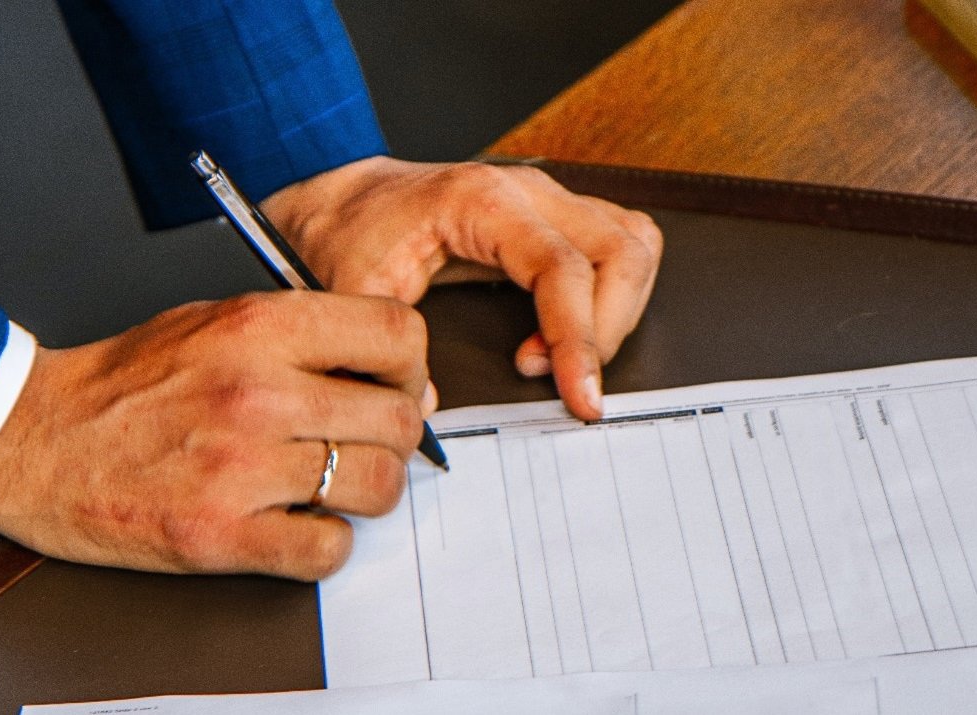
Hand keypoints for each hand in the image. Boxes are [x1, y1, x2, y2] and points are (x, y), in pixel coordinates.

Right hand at [0, 292, 432, 579]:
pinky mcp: (219, 534)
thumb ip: (305, 338)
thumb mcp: (215, 320)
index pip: (396, 334)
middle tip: (366, 443)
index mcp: (258, 328)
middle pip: (398, 419)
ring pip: (376, 487)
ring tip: (332, 485)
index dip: (411, 366)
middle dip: (395, 436)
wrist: (30, 438)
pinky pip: (327, 550)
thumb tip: (397, 378)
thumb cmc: (124, 382)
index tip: (396, 385)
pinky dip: (326, 543)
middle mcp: (257, 393)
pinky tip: (298, 524)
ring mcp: (239, 468)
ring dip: (368, 492)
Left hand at [261, 157, 661, 420]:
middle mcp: (527, 190)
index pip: (564, 267)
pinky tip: (565, 333)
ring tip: (563, 358)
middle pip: (621, 251)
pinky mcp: (554, 214)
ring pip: (633, 242)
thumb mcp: (353, 291)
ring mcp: (547, 198)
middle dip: (607, 330)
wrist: (342, 200)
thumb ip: (386, 348)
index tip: (580, 396)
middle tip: (567, 383)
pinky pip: (618, 242)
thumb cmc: (349, 234)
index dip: (580, 338)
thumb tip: (429, 405)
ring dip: (618, 310)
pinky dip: (613, 293)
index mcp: (483, 201)